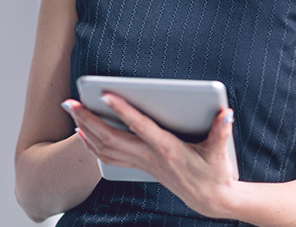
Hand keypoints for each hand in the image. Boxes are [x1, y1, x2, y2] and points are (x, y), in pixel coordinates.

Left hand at [61, 95, 239, 218]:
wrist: (210, 200)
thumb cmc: (215, 174)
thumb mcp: (221, 153)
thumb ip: (222, 131)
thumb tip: (226, 113)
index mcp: (168, 149)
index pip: (140, 127)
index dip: (123, 111)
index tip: (106, 95)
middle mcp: (150, 157)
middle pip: (110, 138)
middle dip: (87, 119)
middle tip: (69, 101)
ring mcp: (142, 163)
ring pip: (105, 148)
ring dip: (85, 129)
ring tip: (71, 110)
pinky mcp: (141, 167)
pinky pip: (109, 157)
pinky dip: (92, 145)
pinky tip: (83, 134)